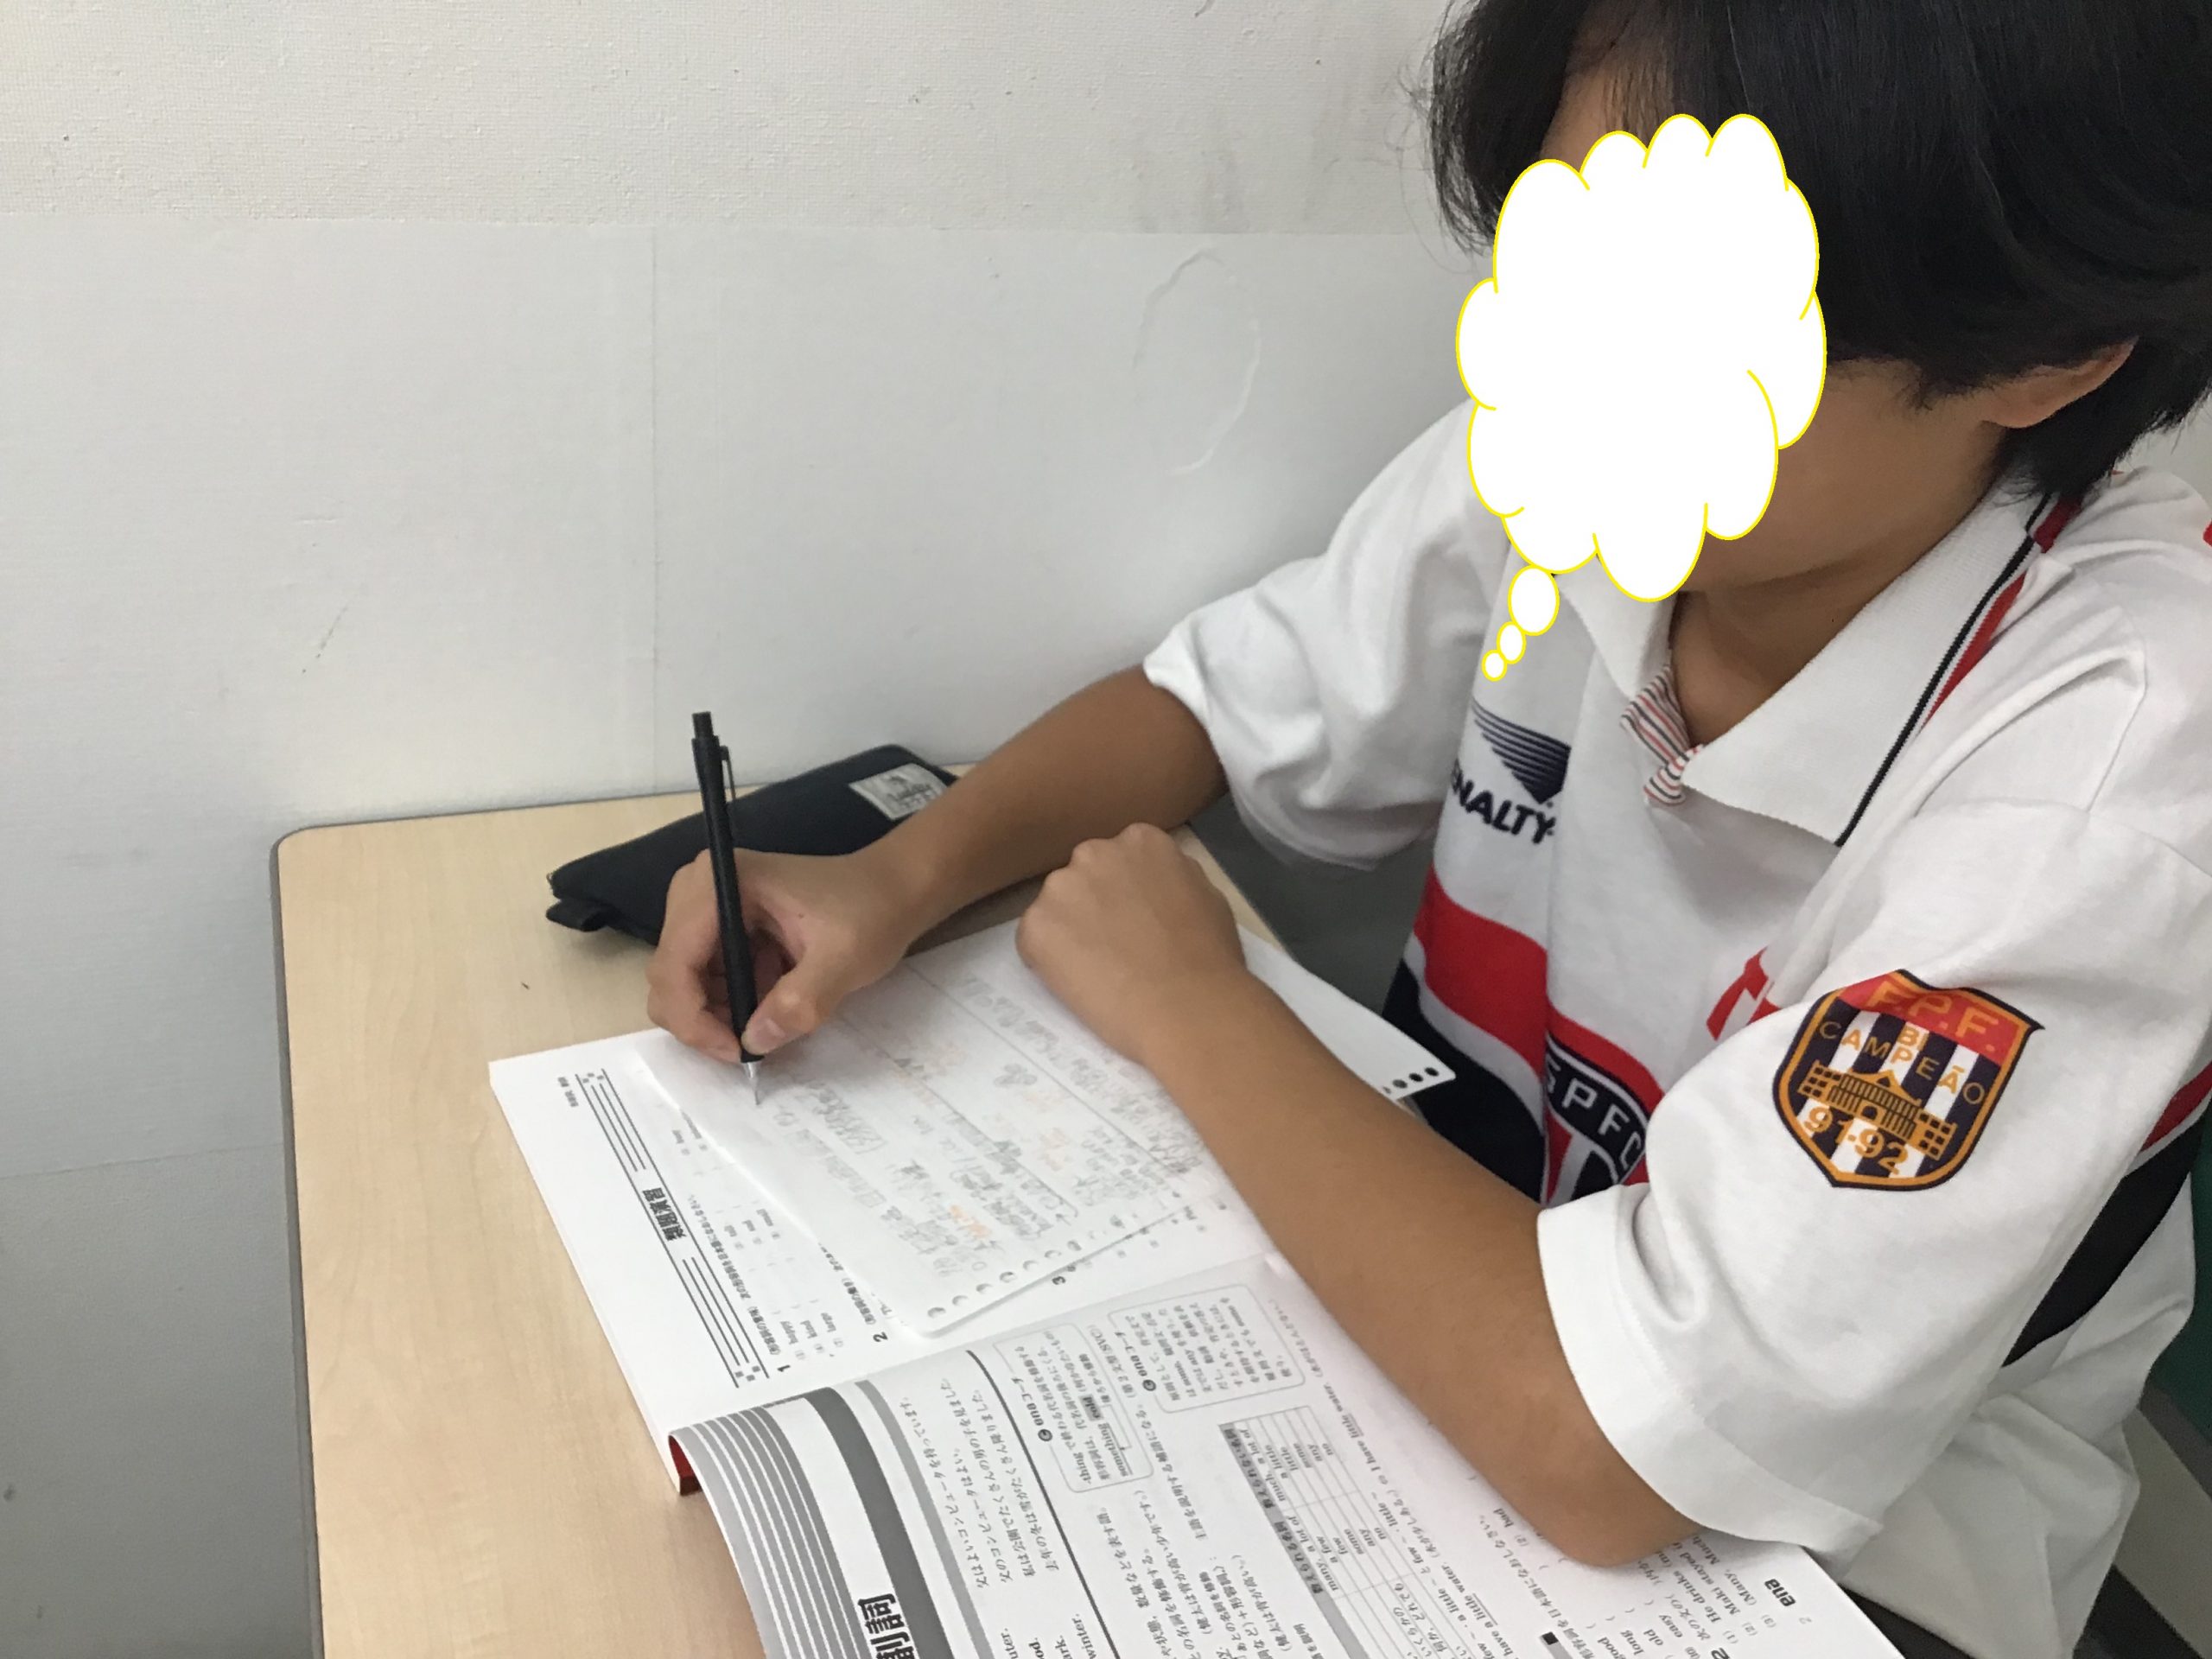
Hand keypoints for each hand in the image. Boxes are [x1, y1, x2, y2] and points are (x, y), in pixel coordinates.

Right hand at [648, 845, 926, 1060]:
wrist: (893, 889)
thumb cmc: (871, 911)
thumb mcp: (844, 960)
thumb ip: (800, 1001)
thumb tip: (754, 1042)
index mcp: (719, 883)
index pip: (675, 963)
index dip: (695, 1019)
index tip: (737, 1052)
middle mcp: (697, 890)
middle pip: (669, 977)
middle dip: (705, 1021)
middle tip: (753, 1046)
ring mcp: (703, 909)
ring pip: (682, 985)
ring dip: (720, 1015)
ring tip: (772, 1017)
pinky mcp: (718, 928)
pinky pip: (703, 981)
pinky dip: (731, 1004)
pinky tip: (771, 1001)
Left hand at [1015, 824, 1255, 1069]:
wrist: (1187, 1005)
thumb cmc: (1211, 957)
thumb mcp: (1207, 895)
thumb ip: (1174, 877)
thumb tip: (1157, 883)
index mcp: (1140, 841)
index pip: (1119, 860)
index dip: (1124, 894)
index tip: (1134, 921)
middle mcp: (1094, 852)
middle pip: (1083, 878)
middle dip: (1092, 907)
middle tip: (1114, 947)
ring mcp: (1061, 887)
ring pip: (1055, 909)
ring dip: (1069, 932)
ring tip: (1098, 970)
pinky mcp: (1036, 927)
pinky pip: (1034, 943)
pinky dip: (1049, 963)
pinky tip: (1081, 983)